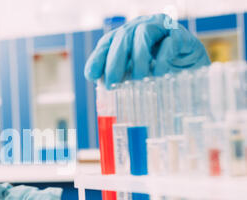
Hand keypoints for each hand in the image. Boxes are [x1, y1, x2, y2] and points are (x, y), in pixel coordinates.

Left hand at [84, 14, 209, 87]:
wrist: (193, 75)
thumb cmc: (159, 77)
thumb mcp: (136, 78)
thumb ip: (120, 78)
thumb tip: (104, 85)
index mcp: (127, 38)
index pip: (107, 43)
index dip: (98, 58)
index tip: (91, 76)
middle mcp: (142, 29)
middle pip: (123, 37)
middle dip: (114, 61)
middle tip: (112, 83)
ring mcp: (163, 30)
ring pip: (143, 34)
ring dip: (138, 58)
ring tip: (137, 79)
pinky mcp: (182, 37)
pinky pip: (170, 41)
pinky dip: (162, 58)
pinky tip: (159, 73)